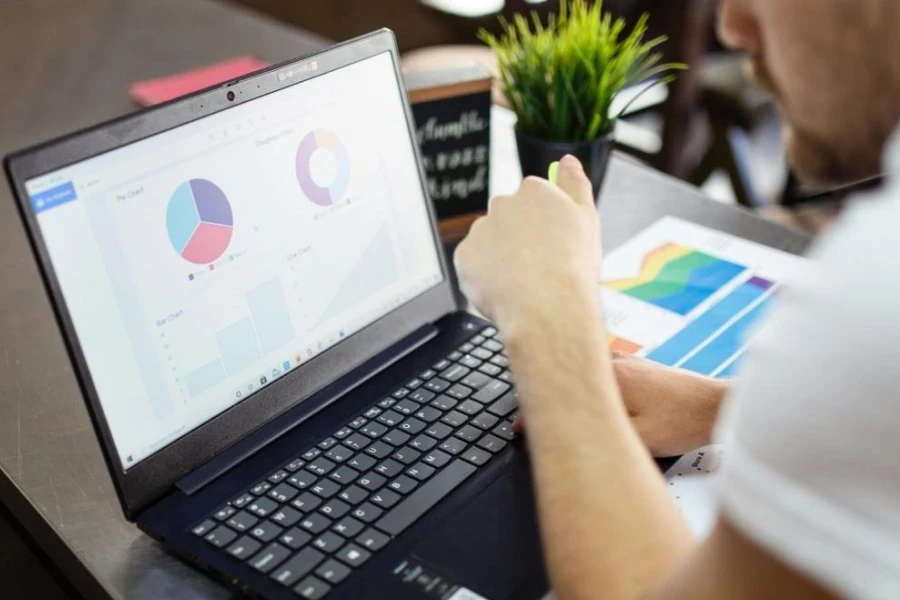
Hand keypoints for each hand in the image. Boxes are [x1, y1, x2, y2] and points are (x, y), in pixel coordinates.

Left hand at [454, 155, 600, 327]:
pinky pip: (473, 264)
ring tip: (523, 281)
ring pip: (490, 241)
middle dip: (519, 237)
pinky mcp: (464, 256)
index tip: (551, 242)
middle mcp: (503, 204)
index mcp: (534, 191)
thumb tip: (568, 161)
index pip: (534, 199)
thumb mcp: (587, 218)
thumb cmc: (571, 269)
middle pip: (509, 218)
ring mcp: (480, 230)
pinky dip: (485, 275)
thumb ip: (575, 184)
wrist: (547, 309)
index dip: (543, 224)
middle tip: (538, 265)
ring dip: (501, 255)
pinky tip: (505, 289)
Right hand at [516, 352, 727, 455]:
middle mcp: (614, 362)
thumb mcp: (640, 441)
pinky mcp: (637, 366)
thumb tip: (568, 439)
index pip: (558, 389)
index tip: (521, 428)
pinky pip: (598, 371)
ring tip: (550, 406)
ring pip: (581, 370)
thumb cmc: (683, 422)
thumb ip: (601, 437)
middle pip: (566, 373)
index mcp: (610, 377)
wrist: (718, 406)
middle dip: (545, 394)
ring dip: (565, 386)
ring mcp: (626, 361)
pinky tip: (584, 396)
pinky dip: (584, 383)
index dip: (533, 412)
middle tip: (530, 417)